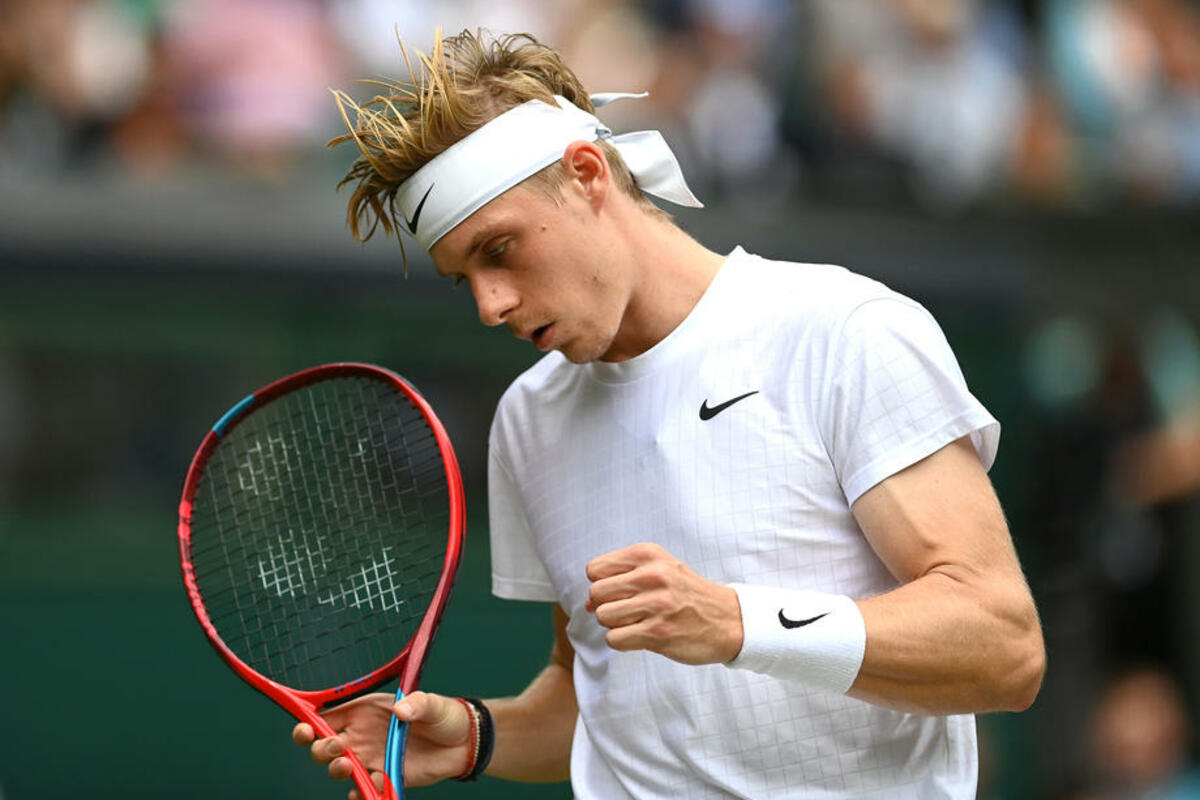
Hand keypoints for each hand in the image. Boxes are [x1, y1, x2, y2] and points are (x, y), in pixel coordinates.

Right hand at [292, 691, 473, 798]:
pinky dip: (360, 791)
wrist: (463, 744)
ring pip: (339, 768)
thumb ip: (417, 703)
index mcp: (366, 710)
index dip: (310, 722)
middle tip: (337, 749)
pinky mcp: (383, 777)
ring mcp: (371, 757)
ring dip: (337, 770)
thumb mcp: (433, 703)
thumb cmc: (444, 715)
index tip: (305, 729)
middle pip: (325, 744)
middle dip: (321, 749)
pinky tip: (367, 788)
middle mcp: (362, 734)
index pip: (328, 716)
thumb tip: (401, 710)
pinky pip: (362, 788)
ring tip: (349, 767)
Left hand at [585, 542, 742, 664]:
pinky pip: (614, 639)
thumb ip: (621, 578)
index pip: (595, 569)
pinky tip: (641, 636)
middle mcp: (651, 576)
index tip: (619, 592)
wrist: (727, 619)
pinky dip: (622, 641)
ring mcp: (655, 605)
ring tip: (636, 622)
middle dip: (604, 605)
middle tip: (626, 610)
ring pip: (603, 616)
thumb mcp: (659, 569)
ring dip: (614, 624)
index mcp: (648, 555)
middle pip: (596, 593)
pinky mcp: (658, 633)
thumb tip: (586, 604)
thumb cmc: (686, 593)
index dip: (601, 584)